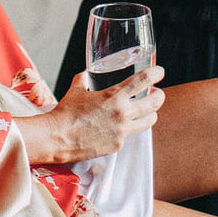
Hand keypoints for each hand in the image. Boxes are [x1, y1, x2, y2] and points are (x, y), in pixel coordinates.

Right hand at [19, 64, 164, 165]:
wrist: (58, 138)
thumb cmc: (65, 113)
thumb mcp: (75, 90)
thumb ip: (84, 80)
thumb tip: (86, 75)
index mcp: (114, 96)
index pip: (143, 81)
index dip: (156, 74)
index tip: (160, 72)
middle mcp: (122, 114)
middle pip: (154, 103)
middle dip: (159, 96)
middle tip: (157, 93)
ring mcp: (122, 131)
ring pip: (149, 121)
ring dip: (150, 114)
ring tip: (147, 110)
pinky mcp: (118, 145)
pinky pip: (130, 134)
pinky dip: (128, 128)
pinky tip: (120, 126)